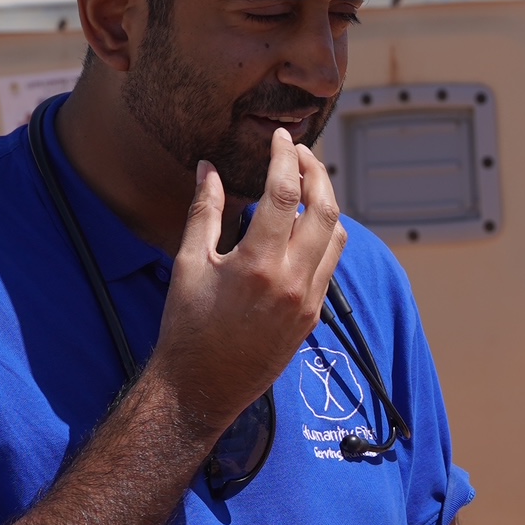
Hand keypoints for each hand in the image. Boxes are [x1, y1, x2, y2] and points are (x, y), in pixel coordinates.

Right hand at [146, 130, 345, 439]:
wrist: (202, 386)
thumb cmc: (187, 326)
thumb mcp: (188, 263)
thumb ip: (205, 211)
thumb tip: (209, 168)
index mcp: (259, 264)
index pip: (285, 193)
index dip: (286, 157)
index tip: (281, 137)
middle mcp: (293, 281)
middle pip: (326, 209)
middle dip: (317, 173)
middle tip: (301, 152)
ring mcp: (309, 300)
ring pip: (337, 236)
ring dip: (326, 203)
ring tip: (305, 183)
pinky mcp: (313, 316)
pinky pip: (330, 264)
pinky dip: (325, 236)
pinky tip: (303, 225)